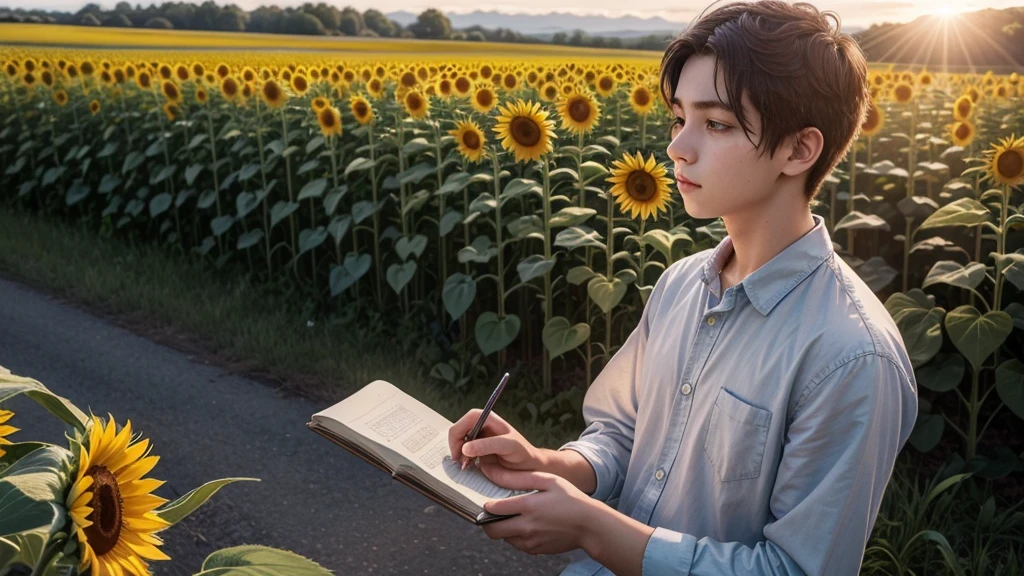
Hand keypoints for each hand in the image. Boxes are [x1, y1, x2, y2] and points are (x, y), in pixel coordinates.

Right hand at [448, 409, 540, 470]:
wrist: (528, 468)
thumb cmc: (523, 453)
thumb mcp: (509, 446)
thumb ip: (488, 445)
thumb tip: (465, 448)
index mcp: (488, 419)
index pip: (468, 419)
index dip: (460, 432)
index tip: (460, 450)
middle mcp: (480, 428)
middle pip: (458, 430)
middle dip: (456, 444)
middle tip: (461, 461)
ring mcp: (477, 440)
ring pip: (457, 442)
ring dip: (457, 454)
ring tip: (466, 465)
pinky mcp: (475, 453)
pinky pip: (461, 454)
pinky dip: (460, 460)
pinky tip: (468, 466)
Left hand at [478, 462, 597, 555]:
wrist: (590, 526)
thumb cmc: (571, 499)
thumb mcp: (548, 480)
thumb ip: (520, 478)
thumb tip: (496, 475)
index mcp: (528, 506)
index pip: (493, 508)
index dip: (486, 504)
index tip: (488, 500)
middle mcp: (526, 527)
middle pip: (492, 530)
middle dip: (487, 522)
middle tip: (492, 513)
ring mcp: (530, 541)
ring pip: (503, 538)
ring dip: (502, 528)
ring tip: (513, 517)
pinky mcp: (535, 550)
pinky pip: (516, 544)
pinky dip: (515, 536)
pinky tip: (526, 525)